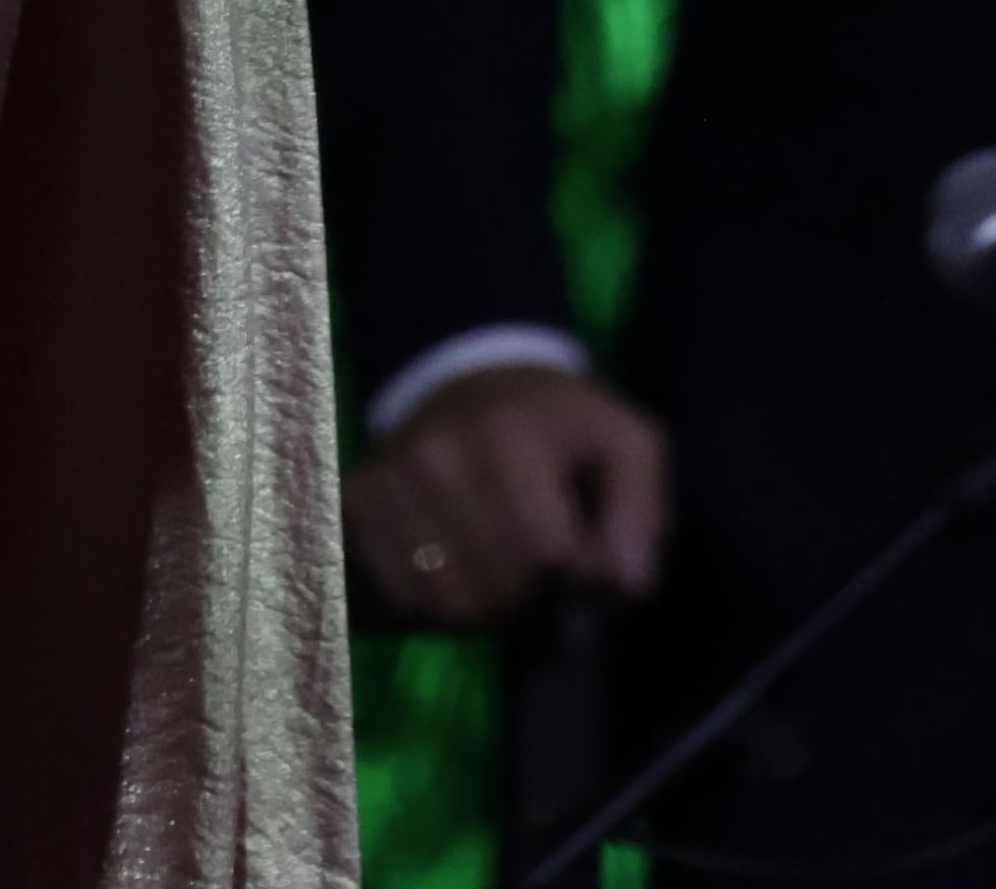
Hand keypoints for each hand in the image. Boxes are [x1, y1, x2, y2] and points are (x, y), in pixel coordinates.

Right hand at [346, 362, 668, 627]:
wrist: (468, 382)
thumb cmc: (558, 427)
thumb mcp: (626, 445)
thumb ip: (641, 512)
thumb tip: (624, 585)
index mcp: (509, 433)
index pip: (548, 558)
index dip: (579, 581)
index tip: (585, 564)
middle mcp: (435, 454)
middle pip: (498, 590)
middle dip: (536, 603)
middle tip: (545, 577)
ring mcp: (387, 481)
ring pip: (448, 605)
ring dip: (488, 612)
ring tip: (504, 575)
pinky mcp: (354, 506)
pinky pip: (403, 601)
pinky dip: (438, 606)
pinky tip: (459, 569)